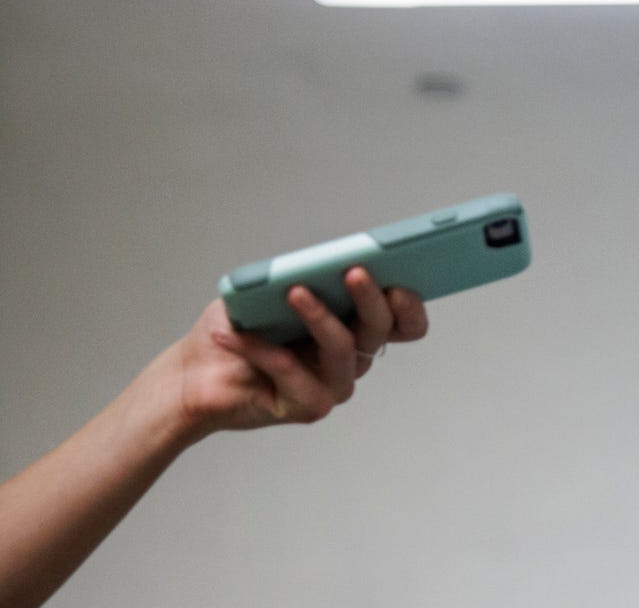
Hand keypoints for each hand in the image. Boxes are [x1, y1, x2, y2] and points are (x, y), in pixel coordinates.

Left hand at [158, 267, 428, 441]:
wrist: (195, 374)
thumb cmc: (239, 328)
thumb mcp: (272, 290)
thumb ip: (303, 277)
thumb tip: (323, 265)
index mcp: (355, 328)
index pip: (404, 322)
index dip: (409, 305)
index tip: (398, 281)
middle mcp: (352, 358)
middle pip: (379, 328)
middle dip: (370, 297)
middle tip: (352, 272)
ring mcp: (333, 385)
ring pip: (343, 347)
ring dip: (319, 317)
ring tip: (293, 292)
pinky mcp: (307, 406)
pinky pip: (292, 371)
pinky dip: (262, 348)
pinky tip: (234, 333)